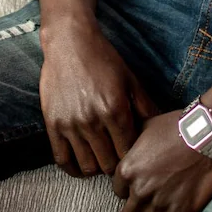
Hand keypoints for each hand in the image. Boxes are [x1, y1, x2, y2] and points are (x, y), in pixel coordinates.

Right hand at [38, 17, 155, 176]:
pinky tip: (81, 164)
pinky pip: (62, 159)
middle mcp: (93, 121)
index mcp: (115, 111)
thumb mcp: (130, 80)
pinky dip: (73, 168)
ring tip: (101, 160)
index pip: (129, 152)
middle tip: (118, 159)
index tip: (135, 157)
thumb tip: (159, 128)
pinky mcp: (52, 124)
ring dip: (97, 168)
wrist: (69, 42)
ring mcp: (70, 124)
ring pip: (87, 166)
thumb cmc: (103, 59)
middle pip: (109, 164)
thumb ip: (145, 106)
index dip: (134, 158)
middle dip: (117, 166)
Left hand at [112, 111, 211, 211]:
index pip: (117, 192)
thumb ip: (131, 139)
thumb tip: (126, 141)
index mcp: (127, 169)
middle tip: (148, 208)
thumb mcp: (146, 126)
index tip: (138, 190)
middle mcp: (139, 190)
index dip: (128, 191)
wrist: (209, 134)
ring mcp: (158, 206)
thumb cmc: (178, 125)